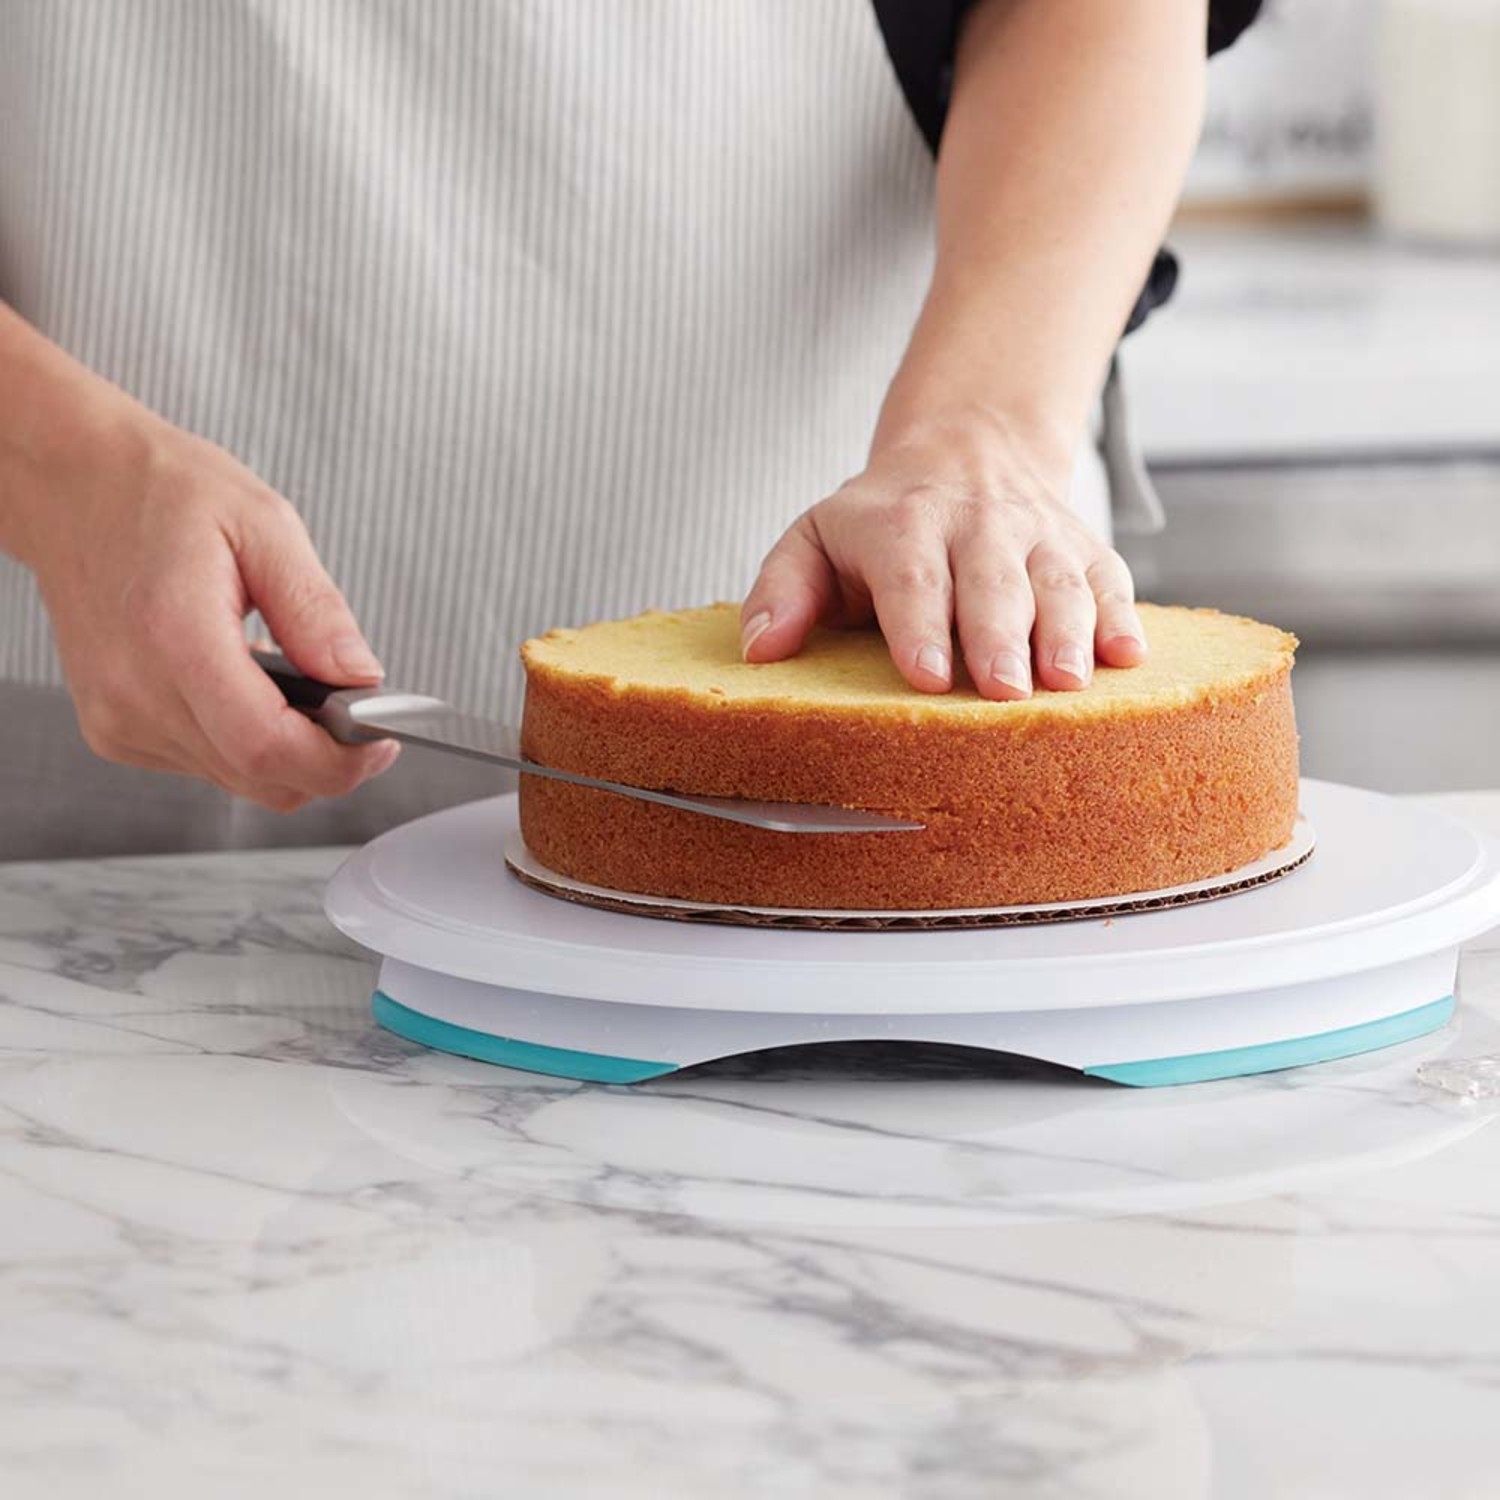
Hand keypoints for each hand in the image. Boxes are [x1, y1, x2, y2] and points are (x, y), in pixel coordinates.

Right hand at [15, 404, 399, 810]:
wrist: (74, 489)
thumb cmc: (162, 495)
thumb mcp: (264, 525)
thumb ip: (316, 612)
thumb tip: (363, 678)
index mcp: (175, 638)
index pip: (266, 747)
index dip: (337, 761)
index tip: (380, 741)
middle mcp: (135, 693)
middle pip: (259, 778)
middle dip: (326, 760)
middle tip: (358, 714)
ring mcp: (117, 718)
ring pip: (237, 780)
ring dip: (287, 750)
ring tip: (297, 685)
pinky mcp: (113, 729)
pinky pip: (205, 765)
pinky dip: (244, 741)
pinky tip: (246, 686)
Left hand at [740, 425, 1146, 697]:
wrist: (967, 447)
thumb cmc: (880, 522)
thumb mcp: (815, 537)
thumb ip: (783, 590)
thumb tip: (760, 651)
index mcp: (903, 522)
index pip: (911, 574)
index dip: (920, 625)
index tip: (924, 676)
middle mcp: (976, 523)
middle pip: (991, 581)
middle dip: (998, 637)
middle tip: (1003, 691)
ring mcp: (1038, 533)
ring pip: (1058, 580)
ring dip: (1066, 631)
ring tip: (1067, 683)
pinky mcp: (1084, 548)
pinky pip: (1110, 579)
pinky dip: (1122, 616)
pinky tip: (1128, 657)